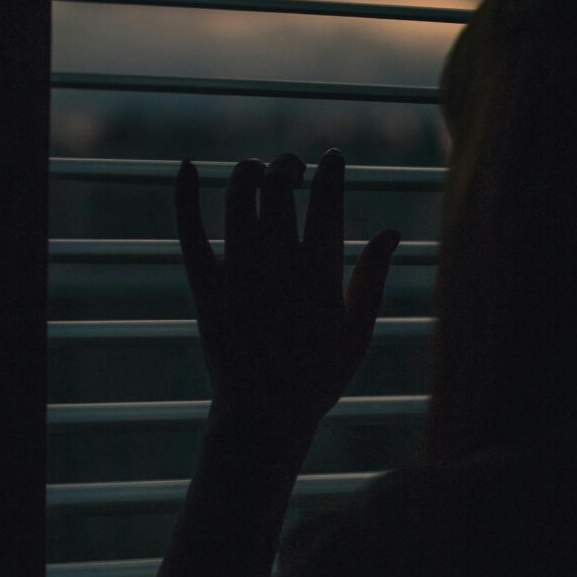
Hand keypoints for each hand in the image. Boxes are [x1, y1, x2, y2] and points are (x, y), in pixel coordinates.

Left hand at [175, 150, 400, 459]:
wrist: (263, 417)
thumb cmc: (317, 378)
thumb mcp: (357, 332)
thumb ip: (373, 279)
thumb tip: (391, 231)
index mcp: (320, 274)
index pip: (327, 203)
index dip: (332, 173)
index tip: (332, 159)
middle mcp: (278, 266)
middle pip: (279, 189)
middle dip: (288, 166)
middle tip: (292, 169)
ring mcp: (239, 274)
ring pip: (238, 198)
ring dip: (249, 172)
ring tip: (257, 172)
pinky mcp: (206, 287)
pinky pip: (190, 232)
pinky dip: (185, 195)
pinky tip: (186, 166)